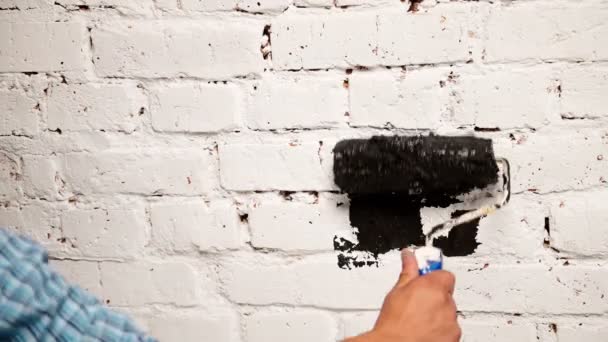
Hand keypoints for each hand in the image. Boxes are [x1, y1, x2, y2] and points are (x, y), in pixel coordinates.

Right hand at [346, 249, 460, 341]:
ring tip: (418, 321)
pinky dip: (441, 331)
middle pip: (446, 294)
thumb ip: (408, 271)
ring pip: (448, 313)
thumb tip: (409, 256)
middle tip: (417, 305)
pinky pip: (450, 329)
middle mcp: (446, 303)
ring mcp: (451, 322)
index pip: (444, 274)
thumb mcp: (396, 292)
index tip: (425, 280)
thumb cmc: (394, 324)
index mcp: (433, 287)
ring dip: (438, 315)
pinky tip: (424, 332)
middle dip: (434, 298)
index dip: (433, 278)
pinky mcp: (454, 337)